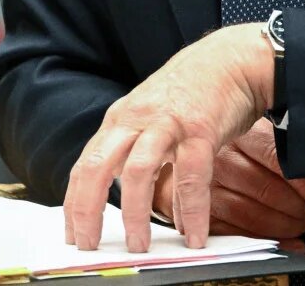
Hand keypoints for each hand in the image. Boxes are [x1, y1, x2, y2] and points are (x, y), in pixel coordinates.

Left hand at [63, 24, 272, 251]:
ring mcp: (166, 123)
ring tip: (139, 245)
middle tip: (90, 245)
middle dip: (88, 210)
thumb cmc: (193, 92)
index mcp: (120, 120)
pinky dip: (191, 210)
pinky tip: (193, 234)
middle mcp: (135, 120)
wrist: (231, 59)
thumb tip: (134, 198)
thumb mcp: (152, 116)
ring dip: (136, 214)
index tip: (74, 234)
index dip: (74, 203)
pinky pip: (191, 177)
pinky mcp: (199, 129)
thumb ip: (138, 150)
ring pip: (137, 172)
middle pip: (97, 167)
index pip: (84, 165)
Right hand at [152, 119, 304, 251]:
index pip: (279, 158)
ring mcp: (205, 186)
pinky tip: (281, 241)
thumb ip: (301, 161)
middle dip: (298, 209)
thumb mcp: (266, 141)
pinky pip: (231, 231)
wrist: (176, 149)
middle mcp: (219, 158)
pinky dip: (262, 241)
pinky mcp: (196, 210)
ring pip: (248, 213)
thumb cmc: (229, 147)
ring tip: (299, 227)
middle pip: (265, 189)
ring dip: (281, 226)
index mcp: (239, 134)